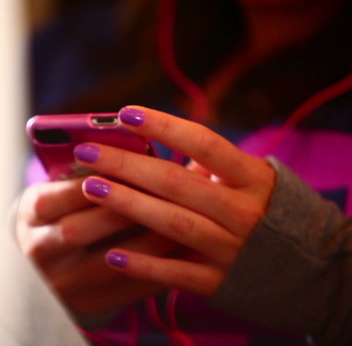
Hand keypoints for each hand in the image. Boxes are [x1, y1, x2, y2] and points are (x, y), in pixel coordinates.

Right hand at [15, 177, 176, 314]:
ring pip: (108, 264)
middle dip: (126, 210)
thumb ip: (90, 172)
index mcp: (31, 213)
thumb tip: (140, 147)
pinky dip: (159, 271)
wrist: (45, 263)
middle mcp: (39, 250)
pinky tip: (186, 254)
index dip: (104, 179)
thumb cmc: (64, 212)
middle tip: (170, 192)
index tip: (142, 163)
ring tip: (185, 222)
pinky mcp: (87, 306)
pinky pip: (128, 290)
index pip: (64, 194)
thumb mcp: (62, 188)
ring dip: (150, 243)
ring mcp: (61, 283)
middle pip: (81, 230)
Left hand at [73, 106, 275, 296]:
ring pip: (173, 224)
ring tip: (90, 188)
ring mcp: (232, 248)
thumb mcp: (247, 180)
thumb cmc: (261, 210)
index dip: (164, 126)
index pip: (204, 143)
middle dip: (127, 165)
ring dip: (128, 205)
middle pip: (177, 183)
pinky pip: (177, 274)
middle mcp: (243, 211)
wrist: (308, 267)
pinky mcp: (221, 282)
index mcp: (250, 177)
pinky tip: (112, 255)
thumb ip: (206, 166)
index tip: (124, 114)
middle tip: (86, 151)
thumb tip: (145, 142)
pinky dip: (144, 266)